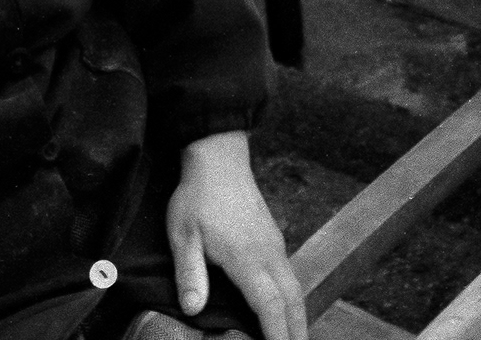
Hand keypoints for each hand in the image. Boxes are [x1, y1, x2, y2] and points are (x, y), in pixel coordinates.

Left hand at [167, 132, 305, 339]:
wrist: (218, 158)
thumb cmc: (197, 196)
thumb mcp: (183, 235)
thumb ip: (189, 273)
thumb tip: (193, 309)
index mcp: (247, 258)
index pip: (270, 305)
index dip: (277, 334)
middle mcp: (269, 254)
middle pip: (292, 301)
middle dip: (297, 331)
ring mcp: (274, 245)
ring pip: (295, 288)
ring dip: (297, 316)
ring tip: (295, 338)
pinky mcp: (273, 238)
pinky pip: (290, 275)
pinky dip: (292, 299)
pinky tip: (284, 308)